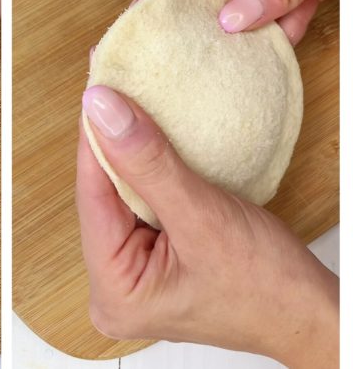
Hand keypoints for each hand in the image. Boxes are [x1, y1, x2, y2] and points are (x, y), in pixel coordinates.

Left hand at [76, 85, 337, 366]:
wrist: (311, 314)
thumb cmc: (269, 286)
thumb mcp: (203, 215)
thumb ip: (148, 162)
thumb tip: (101, 111)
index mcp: (112, 291)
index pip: (90, 197)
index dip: (94, 138)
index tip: (96, 89)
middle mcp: (110, 289)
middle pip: (100, 197)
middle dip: (110, 144)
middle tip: (111, 87)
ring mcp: (129, 277)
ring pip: (119, 197)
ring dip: (129, 155)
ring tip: (128, 103)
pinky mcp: (149, 263)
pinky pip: (137, 206)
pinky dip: (146, 174)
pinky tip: (148, 139)